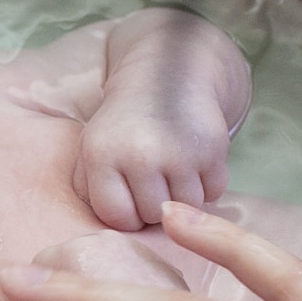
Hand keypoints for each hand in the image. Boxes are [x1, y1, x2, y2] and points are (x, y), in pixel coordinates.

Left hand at [75, 9, 249, 229]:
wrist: (167, 71)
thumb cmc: (124, 122)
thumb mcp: (91, 149)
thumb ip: (88, 190)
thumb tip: (108, 229)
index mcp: (102, 155)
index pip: (118, 219)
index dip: (126, 213)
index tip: (129, 196)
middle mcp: (140, 154)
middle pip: (153, 217)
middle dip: (153, 206)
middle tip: (152, 179)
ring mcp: (180, 152)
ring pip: (186, 208)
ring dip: (182, 197)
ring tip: (172, 170)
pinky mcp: (213, 148)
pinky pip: (214, 193)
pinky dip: (207, 184)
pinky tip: (193, 162)